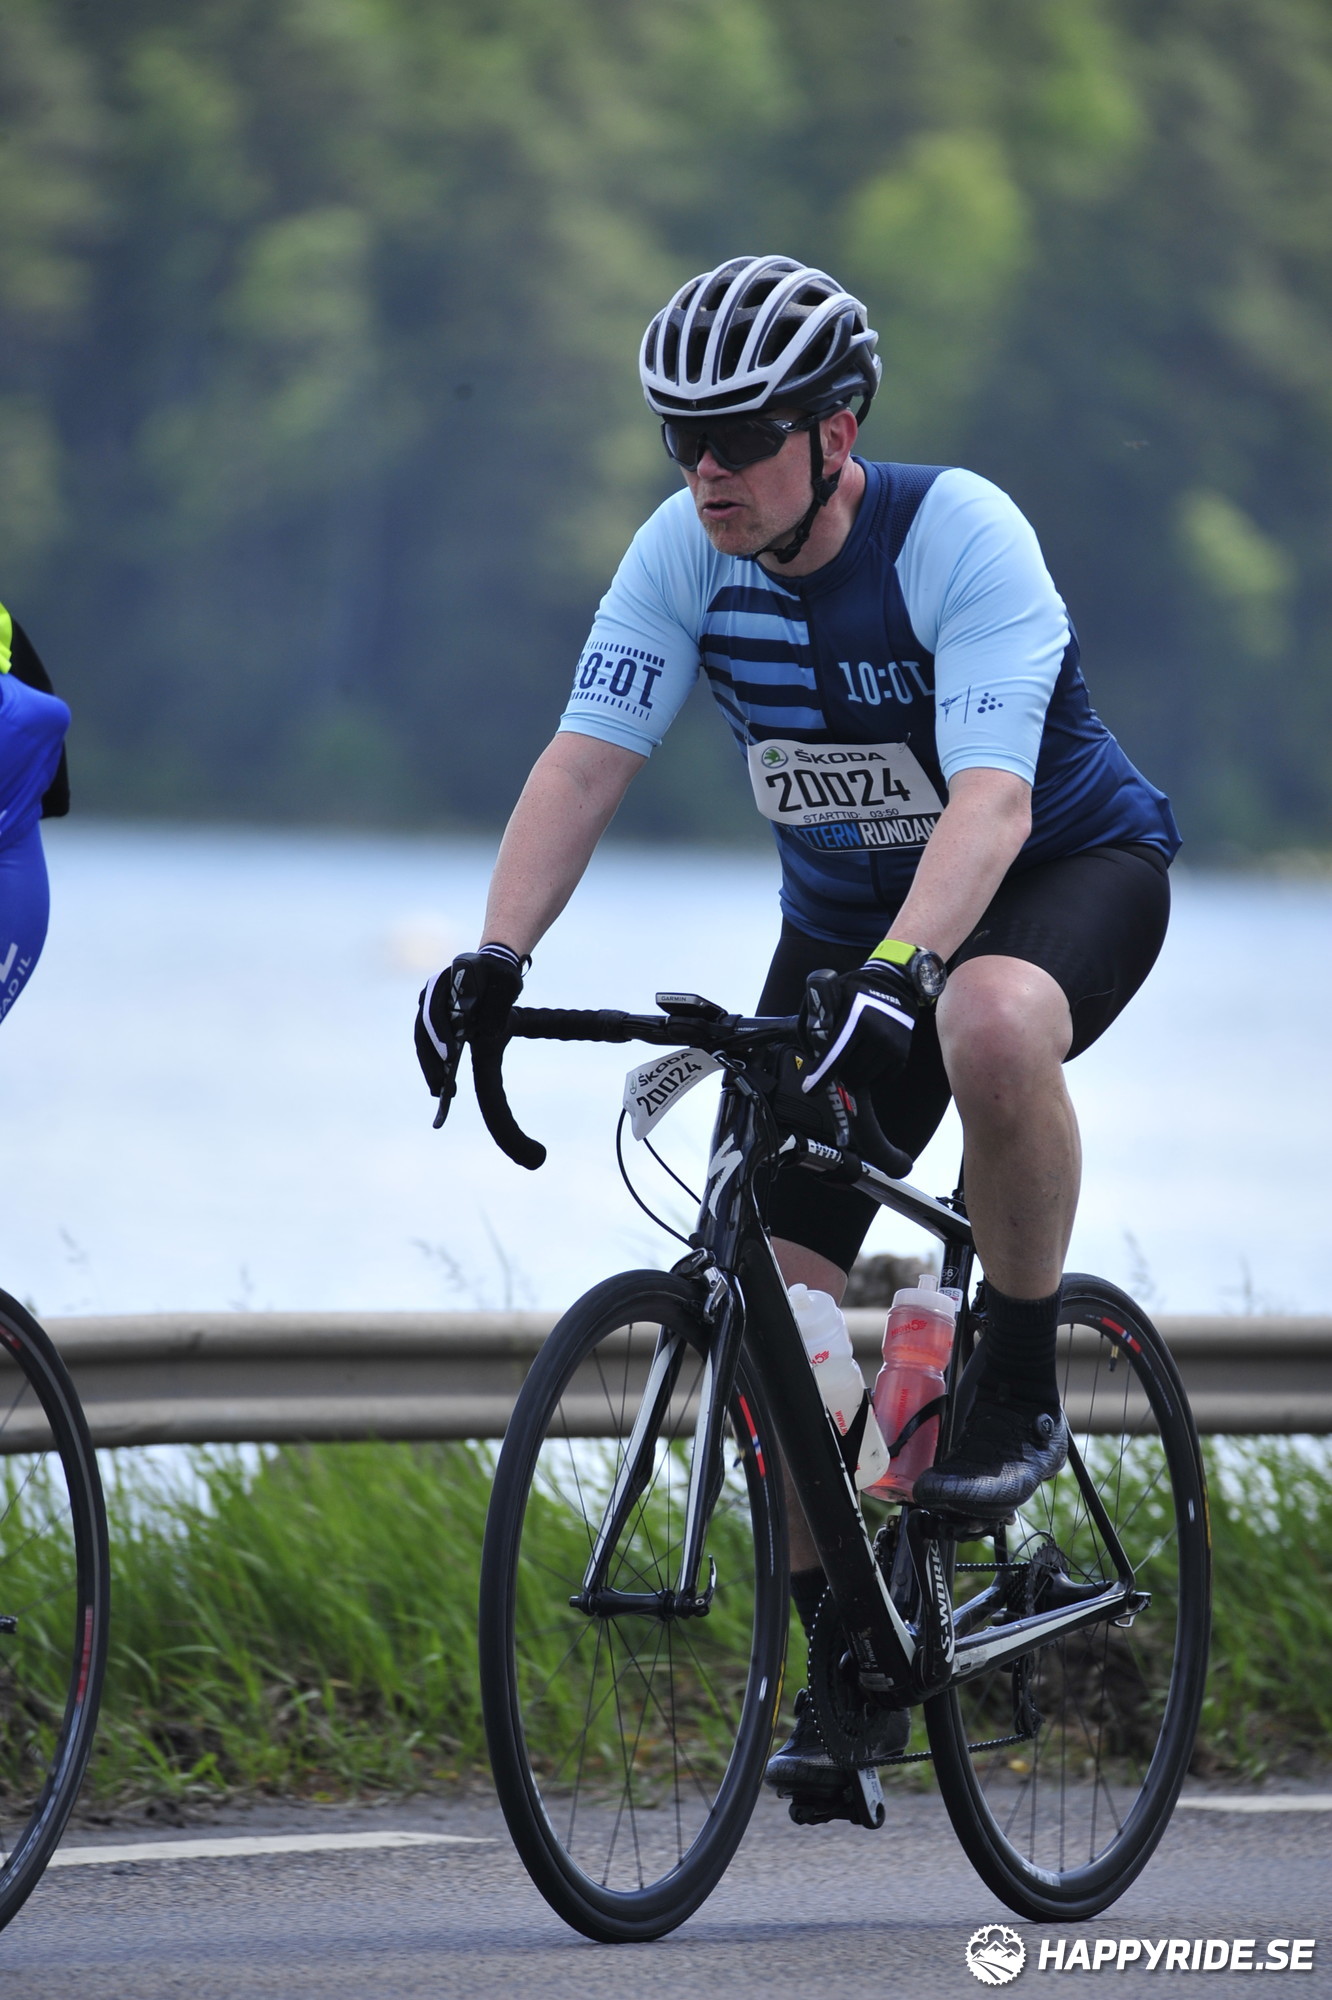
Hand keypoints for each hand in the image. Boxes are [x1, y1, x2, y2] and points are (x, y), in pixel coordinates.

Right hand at [414, 943, 525, 1102]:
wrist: (494, 966)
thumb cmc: (501, 974)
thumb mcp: (506, 983)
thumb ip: (497, 1004)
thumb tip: (486, 1032)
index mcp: (445, 980)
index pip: (436, 1010)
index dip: (440, 1034)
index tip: (451, 1057)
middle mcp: (431, 993)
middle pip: (423, 1030)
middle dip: (430, 1061)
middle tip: (439, 1088)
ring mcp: (430, 1007)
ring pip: (423, 1040)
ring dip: (430, 1066)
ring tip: (439, 1093)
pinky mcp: (436, 1020)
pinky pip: (431, 1044)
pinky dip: (435, 1063)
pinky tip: (443, 1084)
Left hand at [801, 947, 932, 1092]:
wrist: (894, 986)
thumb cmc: (855, 991)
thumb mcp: (830, 995)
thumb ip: (815, 1019)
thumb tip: (812, 1053)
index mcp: (855, 1017)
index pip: (835, 1054)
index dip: (821, 1075)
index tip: (810, 1089)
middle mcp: (877, 1033)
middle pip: (850, 1072)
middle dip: (839, 1074)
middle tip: (835, 1066)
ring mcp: (892, 1045)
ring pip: (866, 1078)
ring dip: (854, 1076)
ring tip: (850, 1063)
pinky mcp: (902, 1053)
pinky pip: (882, 1079)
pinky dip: (871, 1078)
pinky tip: (866, 1065)